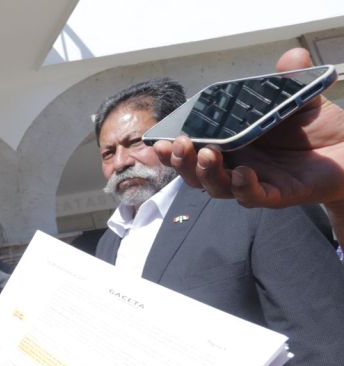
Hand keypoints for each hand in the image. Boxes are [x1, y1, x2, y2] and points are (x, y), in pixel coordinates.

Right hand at [153, 48, 343, 223]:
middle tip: (179, 145)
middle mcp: (236, 165)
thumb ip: (290, 80)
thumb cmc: (317, 128)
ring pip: (217, 187)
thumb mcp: (300, 98)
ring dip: (206, 173)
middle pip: (195, 173)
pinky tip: (242, 174)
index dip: (172, 148)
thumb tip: (290, 59)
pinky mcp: (276, 194)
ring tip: (207, 154)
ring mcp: (254, 182)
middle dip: (181, 162)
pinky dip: (244, 187)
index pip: (193, 149)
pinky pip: (253, 197)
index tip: (157, 139)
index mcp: (232, 144)